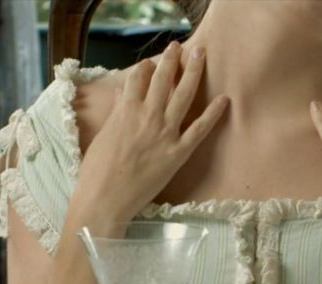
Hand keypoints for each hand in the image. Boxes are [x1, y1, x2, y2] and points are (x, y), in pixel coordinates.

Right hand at [71, 41, 228, 226]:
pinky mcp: (178, 153)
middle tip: (180, 46)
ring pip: (183, 96)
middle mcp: (147, 116)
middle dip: (172, 60)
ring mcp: (165, 134)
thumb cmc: (97, 170)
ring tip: (201, 54)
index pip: (138, 78)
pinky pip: (199, 129)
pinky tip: (224, 99)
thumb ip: (117, 112)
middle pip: (162, 79)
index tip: (152, 62)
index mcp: (125, 110)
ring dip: (192, 72)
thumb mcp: (104, 135)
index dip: (146, 67)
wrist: (106, 199)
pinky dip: (212, 114)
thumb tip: (123, 94)